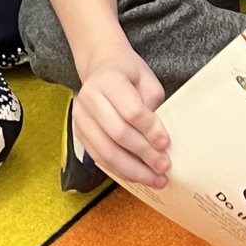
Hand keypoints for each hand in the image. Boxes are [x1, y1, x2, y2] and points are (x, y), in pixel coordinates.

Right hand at [73, 44, 170, 187]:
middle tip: (164, 166)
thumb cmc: (128, 74)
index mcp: (108, 80)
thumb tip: (158, 141)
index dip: (150, 130)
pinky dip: (120, 171)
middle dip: (144, 154)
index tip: (166, 143)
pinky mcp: (79, 133)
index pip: (131, 111)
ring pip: (106, 152)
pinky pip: (99, 158)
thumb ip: (153, 105)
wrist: (101, 66)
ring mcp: (80, 117)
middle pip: (118, 134)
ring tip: (155, 179)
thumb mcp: (147, 80)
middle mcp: (89, 98)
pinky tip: (138, 176)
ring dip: (133, 170)